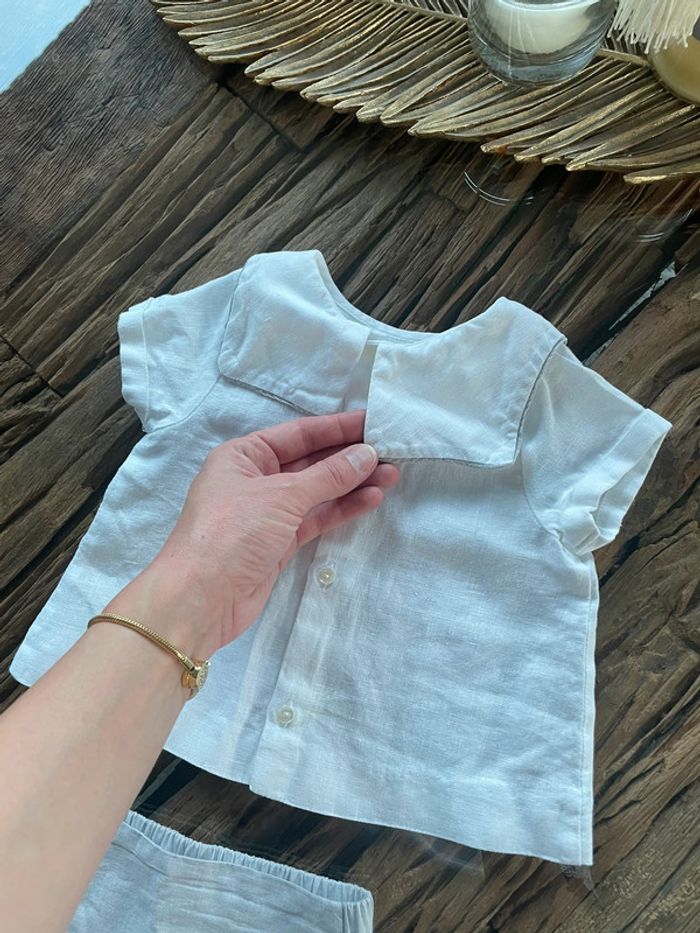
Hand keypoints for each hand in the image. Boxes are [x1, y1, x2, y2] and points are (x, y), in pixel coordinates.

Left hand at [103, 409, 399, 658]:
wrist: (200, 599)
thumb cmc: (233, 532)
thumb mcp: (282, 496)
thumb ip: (328, 475)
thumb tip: (367, 454)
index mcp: (243, 456)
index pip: (297, 434)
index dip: (336, 428)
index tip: (373, 422)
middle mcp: (254, 479)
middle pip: (309, 461)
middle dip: (348, 458)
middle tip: (391, 451)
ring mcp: (267, 513)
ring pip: (316, 491)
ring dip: (351, 484)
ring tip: (392, 475)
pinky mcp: (278, 543)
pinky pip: (315, 518)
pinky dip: (341, 509)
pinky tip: (371, 499)